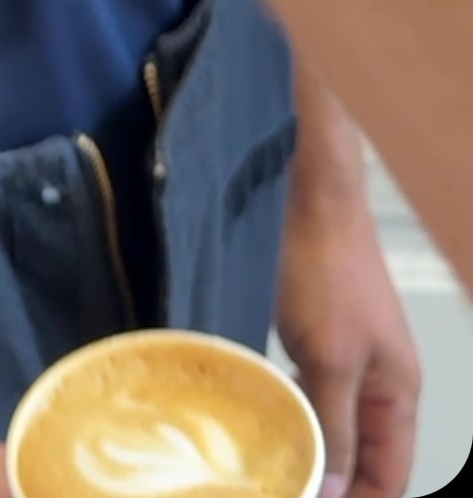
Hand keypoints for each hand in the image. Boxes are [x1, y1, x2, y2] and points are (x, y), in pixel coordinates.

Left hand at [277, 189, 420, 497]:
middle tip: (285, 488)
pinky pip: (314, 392)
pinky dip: (295, 410)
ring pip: (336, 423)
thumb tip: (335, 491)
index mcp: (398, 391)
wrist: (309, 197)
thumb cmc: (324, 271)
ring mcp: (351, 354)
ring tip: (273, 466)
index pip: (392, 474)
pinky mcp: (322, 334)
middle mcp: (381, 379)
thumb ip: (335, 428)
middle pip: (365, 454)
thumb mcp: (329, 360)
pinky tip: (267, 418)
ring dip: (310, 445)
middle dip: (333, 480)